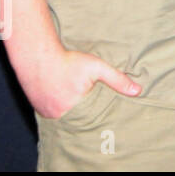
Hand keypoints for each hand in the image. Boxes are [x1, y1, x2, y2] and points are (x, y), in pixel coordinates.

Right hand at [21, 45, 140, 119]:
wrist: (37, 57)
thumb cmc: (69, 61)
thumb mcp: (97, 67)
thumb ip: (117, 79)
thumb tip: (137, 91)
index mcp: (75, 108)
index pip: (92, 117)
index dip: (98, 113)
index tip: (104, 110)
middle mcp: (59, 115)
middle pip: (78, 118)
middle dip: (86, 113)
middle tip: (89, 104)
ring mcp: (47, 114)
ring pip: (66, 117)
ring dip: (71, 111)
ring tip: (75, 100)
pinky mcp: (39, 110)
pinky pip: (54, 113)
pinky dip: (60, 108)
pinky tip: (63, 99)